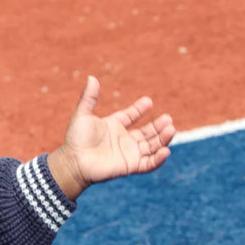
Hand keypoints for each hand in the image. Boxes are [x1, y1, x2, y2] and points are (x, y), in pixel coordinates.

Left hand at [48, 76, 174, 199]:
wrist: (73, 161)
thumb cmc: (75, 140)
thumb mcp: (82, 115)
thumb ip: (89, 98)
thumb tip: (91, 77)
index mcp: (113, 127)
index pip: (131, 117)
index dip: (139, 109)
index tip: (148, 102)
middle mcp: (123, 141)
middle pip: (147, 133)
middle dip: (158, 126)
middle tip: (168, 118)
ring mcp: (128, 154)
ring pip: (151, 147)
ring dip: (163, 139)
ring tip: (171, 129)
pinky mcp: (129, 166)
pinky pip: (148, 164)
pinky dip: (158, 159)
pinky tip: (165, 150)